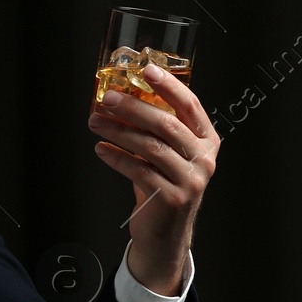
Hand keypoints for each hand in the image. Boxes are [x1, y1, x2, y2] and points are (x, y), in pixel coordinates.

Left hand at [88, 64, 221, 294]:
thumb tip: (121, 95)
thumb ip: (156, 127)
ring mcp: (191, 180)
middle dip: (133, 107)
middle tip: (107, 98)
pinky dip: (116, 157)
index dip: (169, 84)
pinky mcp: (172, 198)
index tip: (147, 69)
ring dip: (118, 131)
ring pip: (150, 146)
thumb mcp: (168, 153)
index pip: (190, 105)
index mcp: (207, 140)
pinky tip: (101, 148)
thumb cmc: (164, 184)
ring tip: (95, 122)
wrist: (166, 232)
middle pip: (166, 124)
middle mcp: (204, 158)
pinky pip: (139, 170)